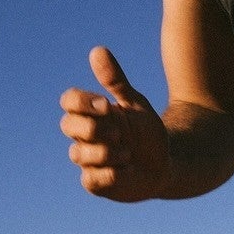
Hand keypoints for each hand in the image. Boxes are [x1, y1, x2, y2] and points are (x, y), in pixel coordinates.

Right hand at [59, 46, 170, 200]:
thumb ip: (116, 81)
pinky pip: (90, 179)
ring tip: (128, 153)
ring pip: (78, 153)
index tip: (107, 105)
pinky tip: (128, 169)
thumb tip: (97, 50)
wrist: (166, 164)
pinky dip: (112, 173)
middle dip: (94, 128)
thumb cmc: (147, 132)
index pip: (69, 101)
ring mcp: (88, 160)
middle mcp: (84, 136)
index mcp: (92, 113)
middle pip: (67, 125)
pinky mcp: (95, 183)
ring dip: (108, 152)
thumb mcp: (136, 104)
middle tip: (119, 133)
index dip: (83, 102)